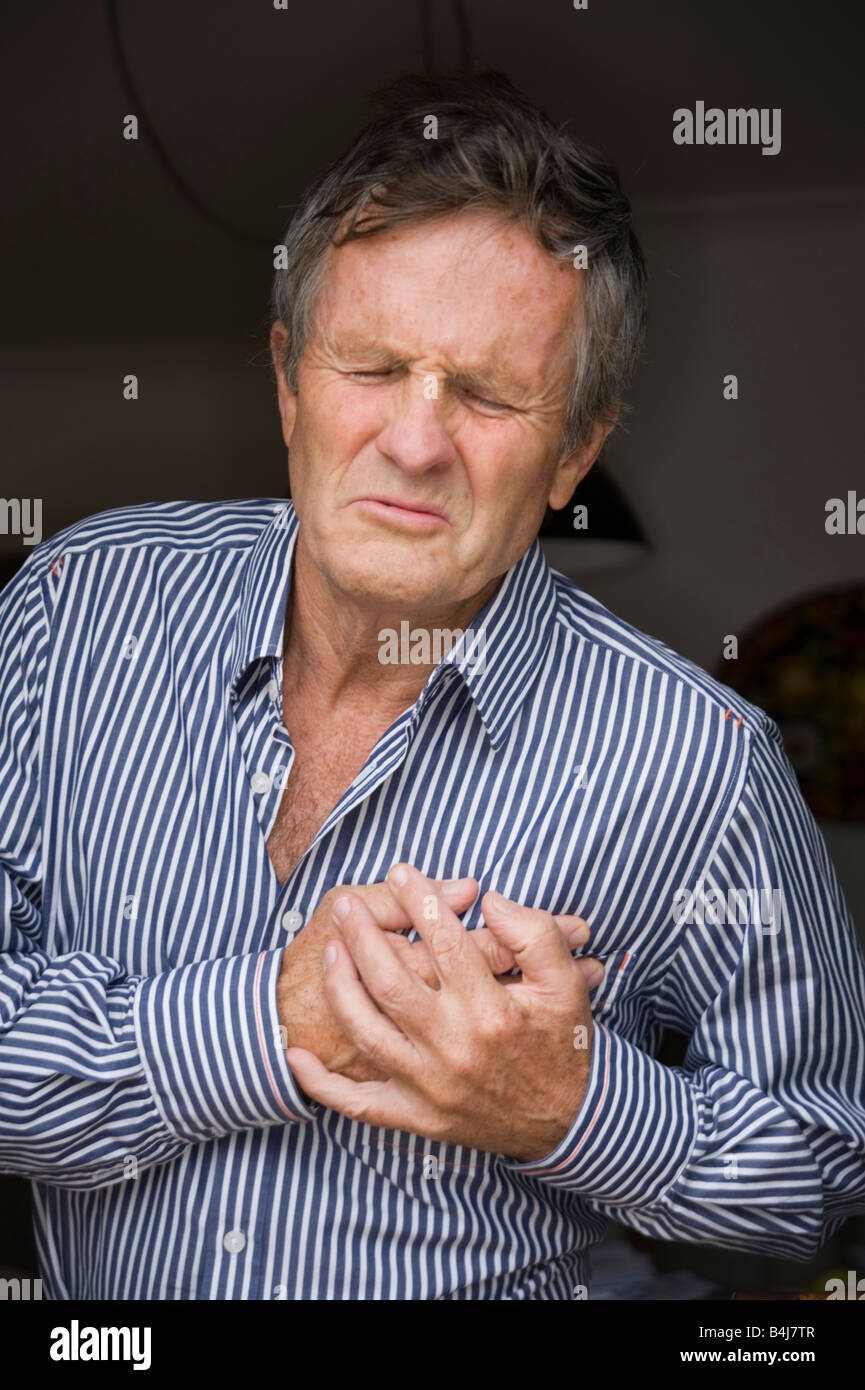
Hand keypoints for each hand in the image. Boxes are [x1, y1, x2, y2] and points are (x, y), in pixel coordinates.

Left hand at [285, 865, 600, 1160]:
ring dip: (339, 986)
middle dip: (361, 934)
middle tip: (346, 904)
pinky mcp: (417, 1117)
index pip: (443, 941)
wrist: (572, 1123)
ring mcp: (430, 1086)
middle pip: (390, 979)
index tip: (401, 872)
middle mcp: (454, 1047)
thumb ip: (534, 934)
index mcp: (491, 1010)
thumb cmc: (564, 1044)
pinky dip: (321, 1083)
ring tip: (329, 949)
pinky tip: (295, 1054)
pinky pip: (358, 1103)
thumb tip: (491, 901)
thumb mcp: (566, 982)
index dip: (419, 899)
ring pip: (365, 1029)